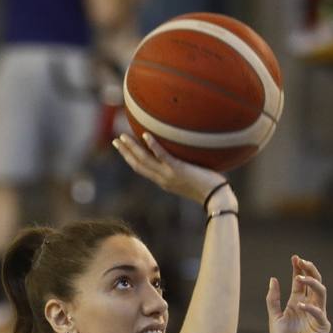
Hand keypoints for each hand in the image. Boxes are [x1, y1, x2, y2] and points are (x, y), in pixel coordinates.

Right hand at [113, 132, 234, 208]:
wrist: (216, 198)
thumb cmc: (210, 188)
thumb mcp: (192, 178)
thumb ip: (185, 168)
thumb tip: (188, 155)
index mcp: (163, 181)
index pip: (143, 169)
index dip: (131, 159)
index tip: (123, 149)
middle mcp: (162, 179)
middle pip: (137, 165)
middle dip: (125, 153)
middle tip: (116, 141)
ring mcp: (168, 175)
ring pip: (144, 160)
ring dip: (132, 148)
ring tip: (122, 137)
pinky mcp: (178, 169)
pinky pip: (162, 156)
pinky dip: (153, 146)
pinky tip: (145, 134)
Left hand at [267, 255, 330, 332]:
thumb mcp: (274, 318)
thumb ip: (273, 300)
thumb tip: (273, 278)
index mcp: (297, 304)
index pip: (300, 283)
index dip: (298, 269)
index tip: (294, 257)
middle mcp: (308, 307)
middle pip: (313, 283)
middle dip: (309, 270)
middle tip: (302, 261)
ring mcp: (317, 316)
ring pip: (320, 293)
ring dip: (312, 283)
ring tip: (300, 276)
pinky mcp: (322, 327)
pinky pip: (319, 314)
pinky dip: (310, 308)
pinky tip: (300, 304)